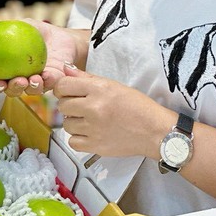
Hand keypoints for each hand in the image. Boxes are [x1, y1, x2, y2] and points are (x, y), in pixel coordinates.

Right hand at [0, 18, 87, 97]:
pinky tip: (48, 75)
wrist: (61, 35)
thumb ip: (1, 26)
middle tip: (18, 81)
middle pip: (12, 91)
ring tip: (34, 79)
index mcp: (8, 70)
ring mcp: (37, 83)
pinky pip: (51, 85)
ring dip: (31, 88)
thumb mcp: (19, 25)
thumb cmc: (37, 32)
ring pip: (32, 91)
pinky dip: (49, 81)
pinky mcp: (54, 83)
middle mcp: (21, 80)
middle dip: (12, 89)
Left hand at [54, 65, 173, 159]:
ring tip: (88, 120)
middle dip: (69, 105)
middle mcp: (93, 108)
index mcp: (98, 89)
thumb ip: (86, 77)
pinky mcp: (95, 146)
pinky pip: (72, 142)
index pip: (63, 86)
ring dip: (74, 122)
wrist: (153, 131)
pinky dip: (78, 139)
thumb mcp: (113, 85)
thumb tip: (65, 69)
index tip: (68, 92)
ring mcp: (93, 129)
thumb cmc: (137, 106)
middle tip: (81, 106)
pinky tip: (90, 133)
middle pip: (62, 106)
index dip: (63, 89)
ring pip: (66, 125)